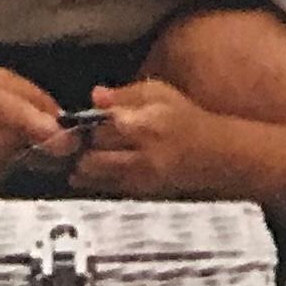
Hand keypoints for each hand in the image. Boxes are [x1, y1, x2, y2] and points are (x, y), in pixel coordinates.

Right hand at [0, 65, 80, 182]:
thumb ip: (35, 98)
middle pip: (50, 161)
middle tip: (50, 131)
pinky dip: (8, 160)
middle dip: (56, 150)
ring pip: (29, 166)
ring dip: (30, 154)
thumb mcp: (0, 79)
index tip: (78, 135)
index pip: (59, 143)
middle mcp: (9, 151)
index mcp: (15, 119)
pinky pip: (7, 171)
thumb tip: (62, 116)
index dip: (74, 142)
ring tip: (9, 130)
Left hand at [69, 79, 241, 200]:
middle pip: (94, 153)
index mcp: (145, 123)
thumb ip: (126, 94)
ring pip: (96, 175)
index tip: (78, 120)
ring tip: (80, 156)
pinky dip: (95, 179)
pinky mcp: (140, 192)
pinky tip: (91, 171)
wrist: (211, 153)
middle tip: (74, 140)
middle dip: (81, 146)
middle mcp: (141, 153)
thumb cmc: (184, 117)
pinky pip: (108, 188)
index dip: (86, 123)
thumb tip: (95, 95)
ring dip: (83, 166)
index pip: (101, 126)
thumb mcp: (160, 93)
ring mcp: (140, 176)